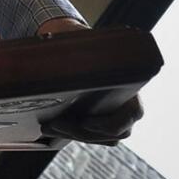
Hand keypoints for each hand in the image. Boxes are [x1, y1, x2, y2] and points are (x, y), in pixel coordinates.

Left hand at [36, 17, 144, 144]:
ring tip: (47, 127)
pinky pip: (87, 135)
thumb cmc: (87, 46)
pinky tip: (49, 127)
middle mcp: (126, 110)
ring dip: (72, 134)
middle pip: (109, 134)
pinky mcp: (98, 122)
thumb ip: (82, 47)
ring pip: (97, 137)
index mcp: (131, 92)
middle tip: (54, 125)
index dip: (109, 125)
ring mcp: (113, 118)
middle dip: (80, 132)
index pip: (130, 117)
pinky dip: (69, 133)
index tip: (85, 121)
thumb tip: (58, 41)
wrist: (84, 51)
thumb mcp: (87, 44)